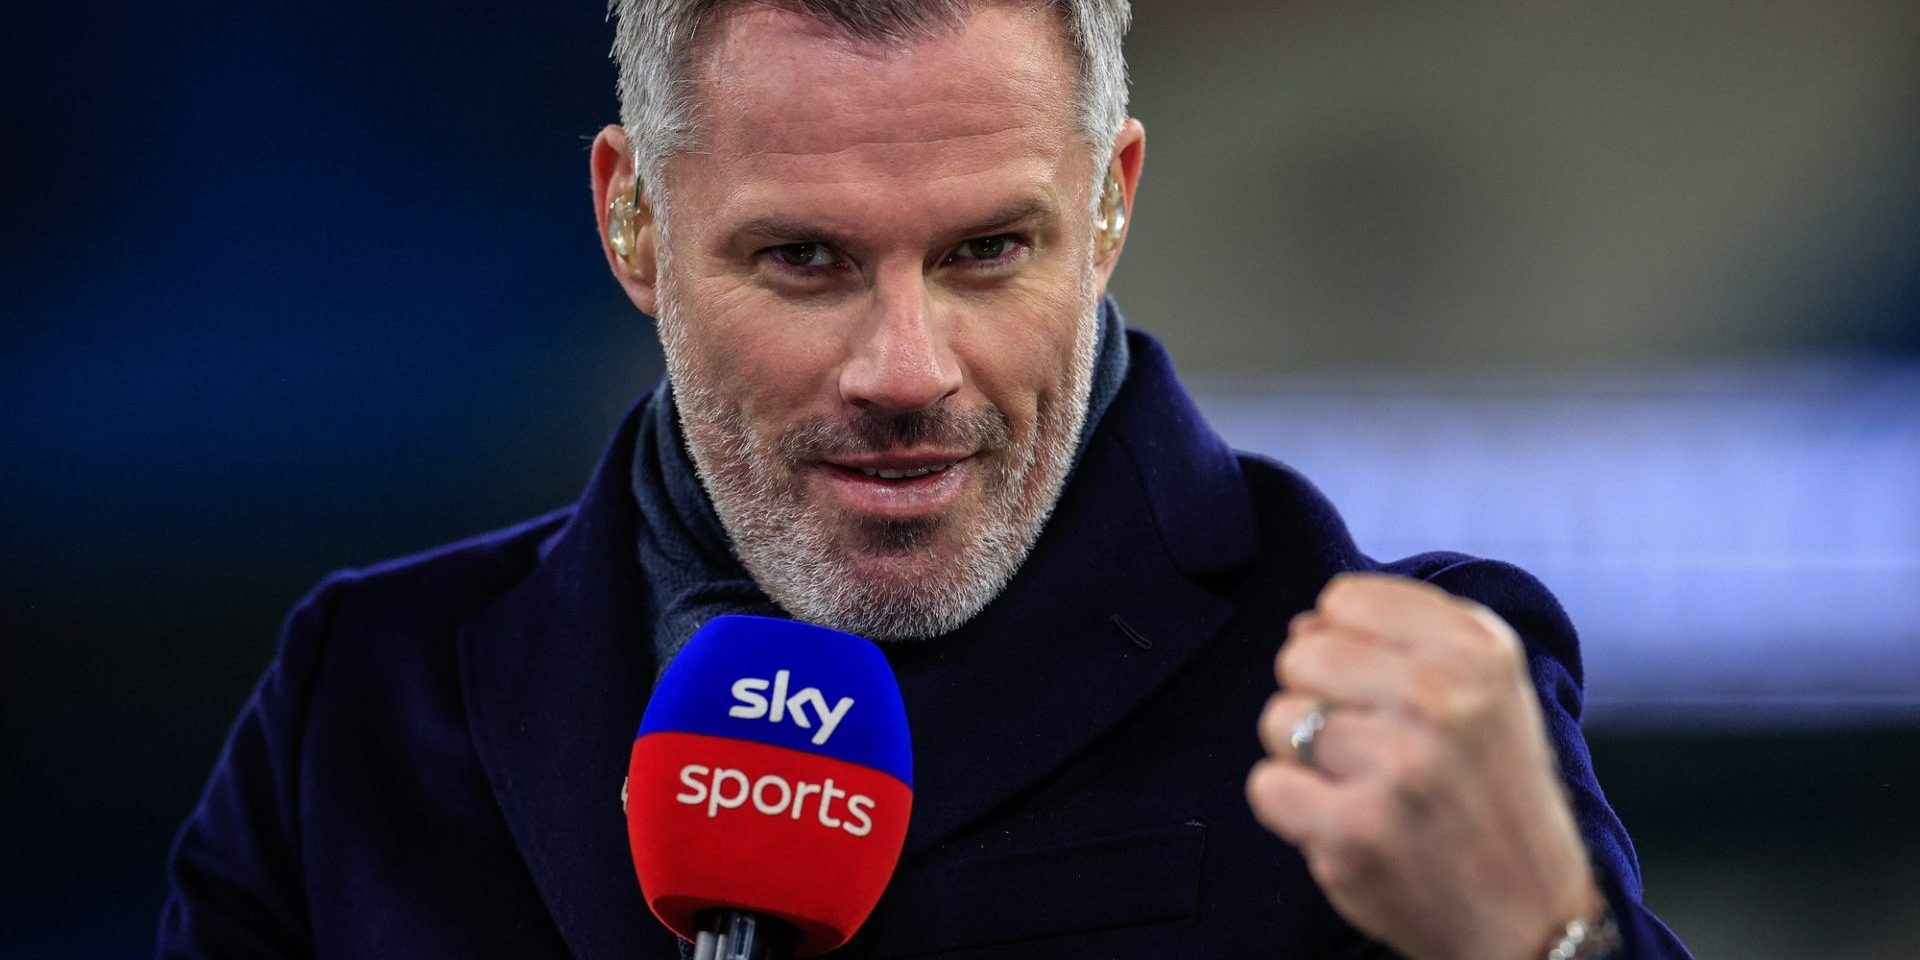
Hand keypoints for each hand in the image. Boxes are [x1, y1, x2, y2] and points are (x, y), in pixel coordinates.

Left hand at [1245, 573, 1602, 959]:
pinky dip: (1290, 808)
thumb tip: (1302, 625)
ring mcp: (1399, 766)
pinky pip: (1266, 786)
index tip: (1380, 688)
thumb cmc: (1491, 789)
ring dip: (1302, 756)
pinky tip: (1341, 821)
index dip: (1343, 643)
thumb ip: (1400, 637)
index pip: (1343, 599)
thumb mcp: (1485, 689)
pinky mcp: (1358, 830)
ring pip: (1278, 719)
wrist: (1531, 915)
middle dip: (1315, 696)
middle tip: (1366, 743)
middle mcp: (1443, 698)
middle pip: (1300, 653)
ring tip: (1361, 784)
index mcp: (1477, 649)